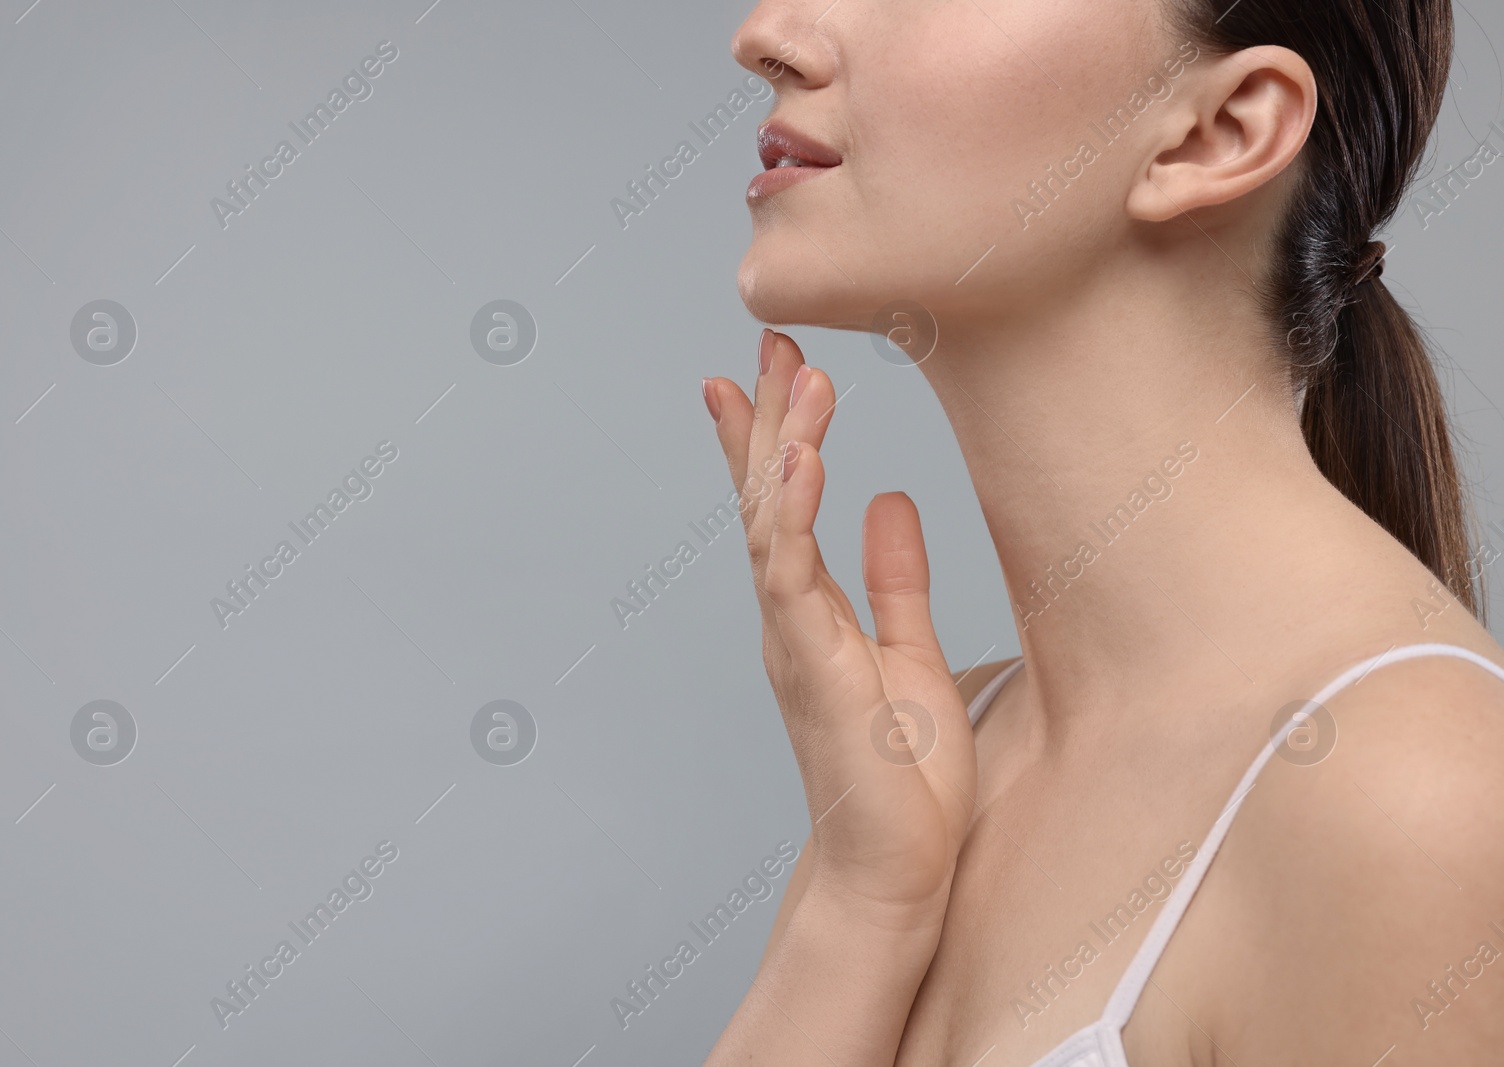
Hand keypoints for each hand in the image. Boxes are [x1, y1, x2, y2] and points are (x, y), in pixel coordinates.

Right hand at [702, 330, 978, 918]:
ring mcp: (792, 639)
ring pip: (772, 522)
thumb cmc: (900, 774)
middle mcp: (789, 615)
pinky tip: (803, 461)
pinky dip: (795, 515)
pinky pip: (793, 577)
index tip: (766, 369)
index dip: (771, 434)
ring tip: (794, 375)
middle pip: (766, 495)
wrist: (893, 864)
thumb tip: (891, 504)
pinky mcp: (811, 668)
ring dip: (782, 445)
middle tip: (768, 340)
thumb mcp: (911, 652)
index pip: (783, 503)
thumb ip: (894, 579)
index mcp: (810, 609)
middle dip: (764, 416)